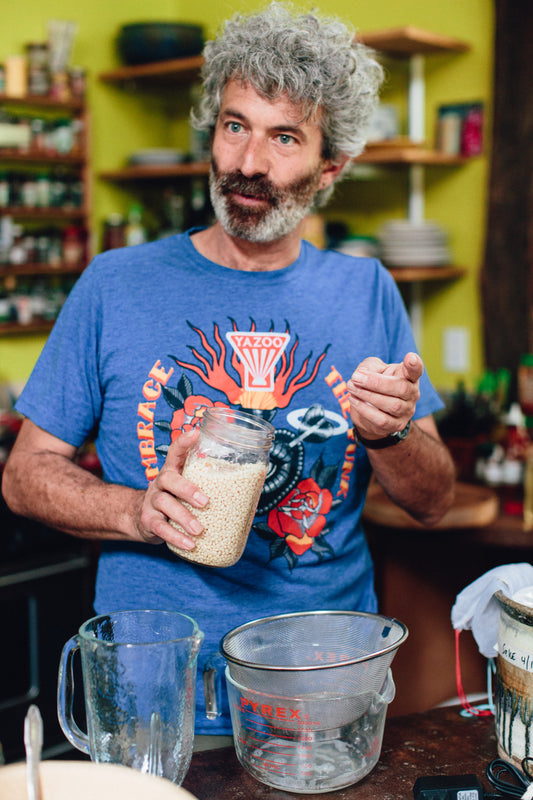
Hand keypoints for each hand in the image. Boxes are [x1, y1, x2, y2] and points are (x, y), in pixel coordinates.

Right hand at [136, 428, 207, 549]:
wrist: (143, 519)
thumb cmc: (177, 501)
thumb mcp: (188, 489)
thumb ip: (209, 487)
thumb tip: (251, 496)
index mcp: (174, 471)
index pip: (176, 452)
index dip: (184, 442)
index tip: (195, 433)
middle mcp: (161, 482)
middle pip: (169, 479)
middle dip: (187, 489)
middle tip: (205, 502)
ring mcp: (152, 501)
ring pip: (165, 504)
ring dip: (184, 517)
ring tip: (199, 530)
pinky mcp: (148, 520)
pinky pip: (160, 527)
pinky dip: (175, 537)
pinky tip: (189, 544)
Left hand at [347, 352, 421, 440]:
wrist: (370, 410)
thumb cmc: (374, 383)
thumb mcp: (371, 368)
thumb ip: (369, 367)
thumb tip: (362, 374)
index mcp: (408, 376)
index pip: (415, 370)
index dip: (414, 364)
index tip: (409, 357)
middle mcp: (412, 394)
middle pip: (402, 387)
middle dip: (376, 382)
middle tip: (356, 377)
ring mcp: (406, 411)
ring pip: (392, 405)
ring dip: (368, 395)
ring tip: (352, 387)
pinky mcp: (397, 425)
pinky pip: (382, 419)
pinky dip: (365, 410)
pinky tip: (354, 400)